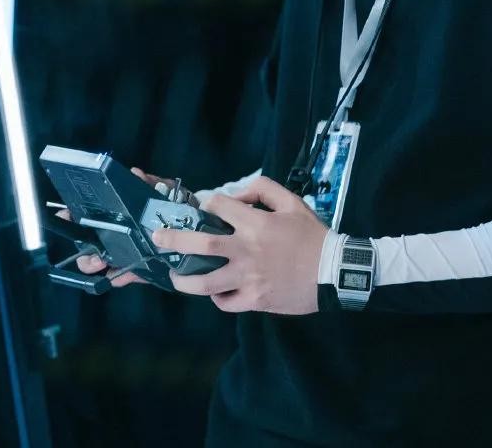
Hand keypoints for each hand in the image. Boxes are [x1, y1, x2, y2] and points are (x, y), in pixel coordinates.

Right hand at [55, 162, 169, 289]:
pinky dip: (120, 277)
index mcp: (118, 212)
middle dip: (83, 246)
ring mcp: (127, 251)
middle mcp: (116, 232)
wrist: (201, 227)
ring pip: (101, 261)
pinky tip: (116, 278)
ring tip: (100, 262)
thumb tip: (137, 174)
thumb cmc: (176, 205)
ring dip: (95, 263)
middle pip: (87, 241)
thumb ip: (152, 183)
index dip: (72, 215)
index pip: (87, 213)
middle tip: (90, 248)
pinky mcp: (142, 269)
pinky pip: (126, 275)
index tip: (65, 215)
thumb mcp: (165, 190)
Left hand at [152, 176, 327, 314]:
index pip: (218, 206)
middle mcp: (247, 250)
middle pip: (201, 243)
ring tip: (174, 276)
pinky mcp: (255, 300)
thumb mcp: (292, 202)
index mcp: (255, 223)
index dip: (206, 203)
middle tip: (157, 237)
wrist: (334, 272)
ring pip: (207, 282)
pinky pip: (227, 302)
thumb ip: (263, 189)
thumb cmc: (313, 236)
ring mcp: (249, 278)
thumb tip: (236, 192)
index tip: (202, 208)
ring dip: (185, 280)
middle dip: (174, 239)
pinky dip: (217, 298)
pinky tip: (215, 293)